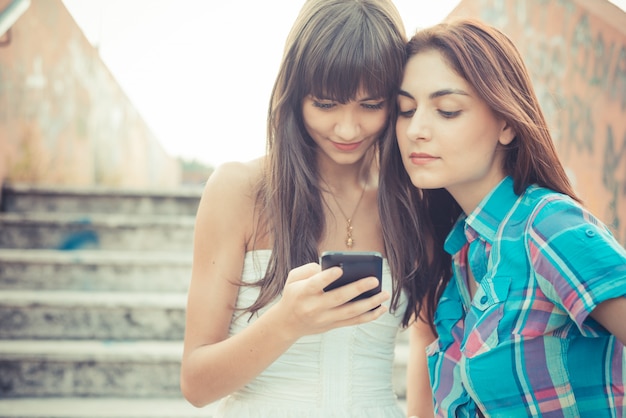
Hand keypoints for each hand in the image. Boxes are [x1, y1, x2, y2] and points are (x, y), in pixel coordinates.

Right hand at [269, 262, 389, 339]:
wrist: (287, 323)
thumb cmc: (294, 294)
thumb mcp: (292, 279)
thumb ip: (308, 269)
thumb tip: (328, 267)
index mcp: (303, 292)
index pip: (315, 284)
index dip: (327, 277)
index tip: (340, 269)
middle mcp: (315, 307)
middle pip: (339, 298)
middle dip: (358, 289)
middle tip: (375, 279)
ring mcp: (325, 318)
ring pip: (351, 312)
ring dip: (370, 304)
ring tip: (385, 293)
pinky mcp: (333, 325)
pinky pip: (354, 321)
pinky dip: (370, 316)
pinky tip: (382, 308)